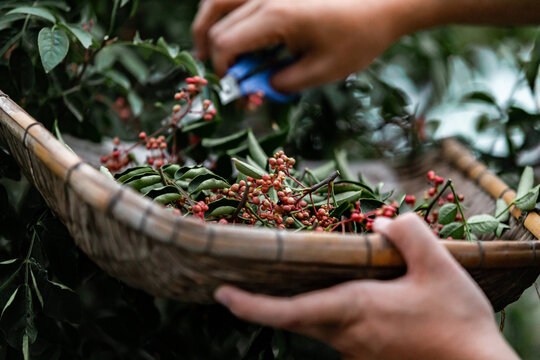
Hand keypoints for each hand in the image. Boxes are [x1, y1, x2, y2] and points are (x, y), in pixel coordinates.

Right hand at [192, 0, 409, 92]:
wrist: (384, 3)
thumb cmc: (357, 37)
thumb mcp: (321, 71)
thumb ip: (283, 83)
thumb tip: (259, 88)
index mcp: (276, 17)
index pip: (226, 44)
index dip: (223, 72)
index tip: (234, 91)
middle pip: (217, 24)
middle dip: (216, 55)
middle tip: (226, 77)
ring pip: (217, 1)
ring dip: (209, 27)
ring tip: (210, 50)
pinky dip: (225, 12)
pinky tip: (231, 28)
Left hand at [214, 213, 519, 359]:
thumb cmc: (457, 323)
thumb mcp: (440, 268)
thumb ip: (408, 235)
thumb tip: (382, 223)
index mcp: (354, 310)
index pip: (287, 312)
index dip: (250, 305)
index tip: (222, 295)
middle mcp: (347, 336)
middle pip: (293, 318)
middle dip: (263, 304)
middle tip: (239, 285)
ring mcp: (357, 350)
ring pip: (316, 325)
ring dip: (298, 305)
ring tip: (292, 280)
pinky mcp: (371, 356)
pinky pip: (338, 332)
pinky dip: (327, 313)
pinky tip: (344, 297)